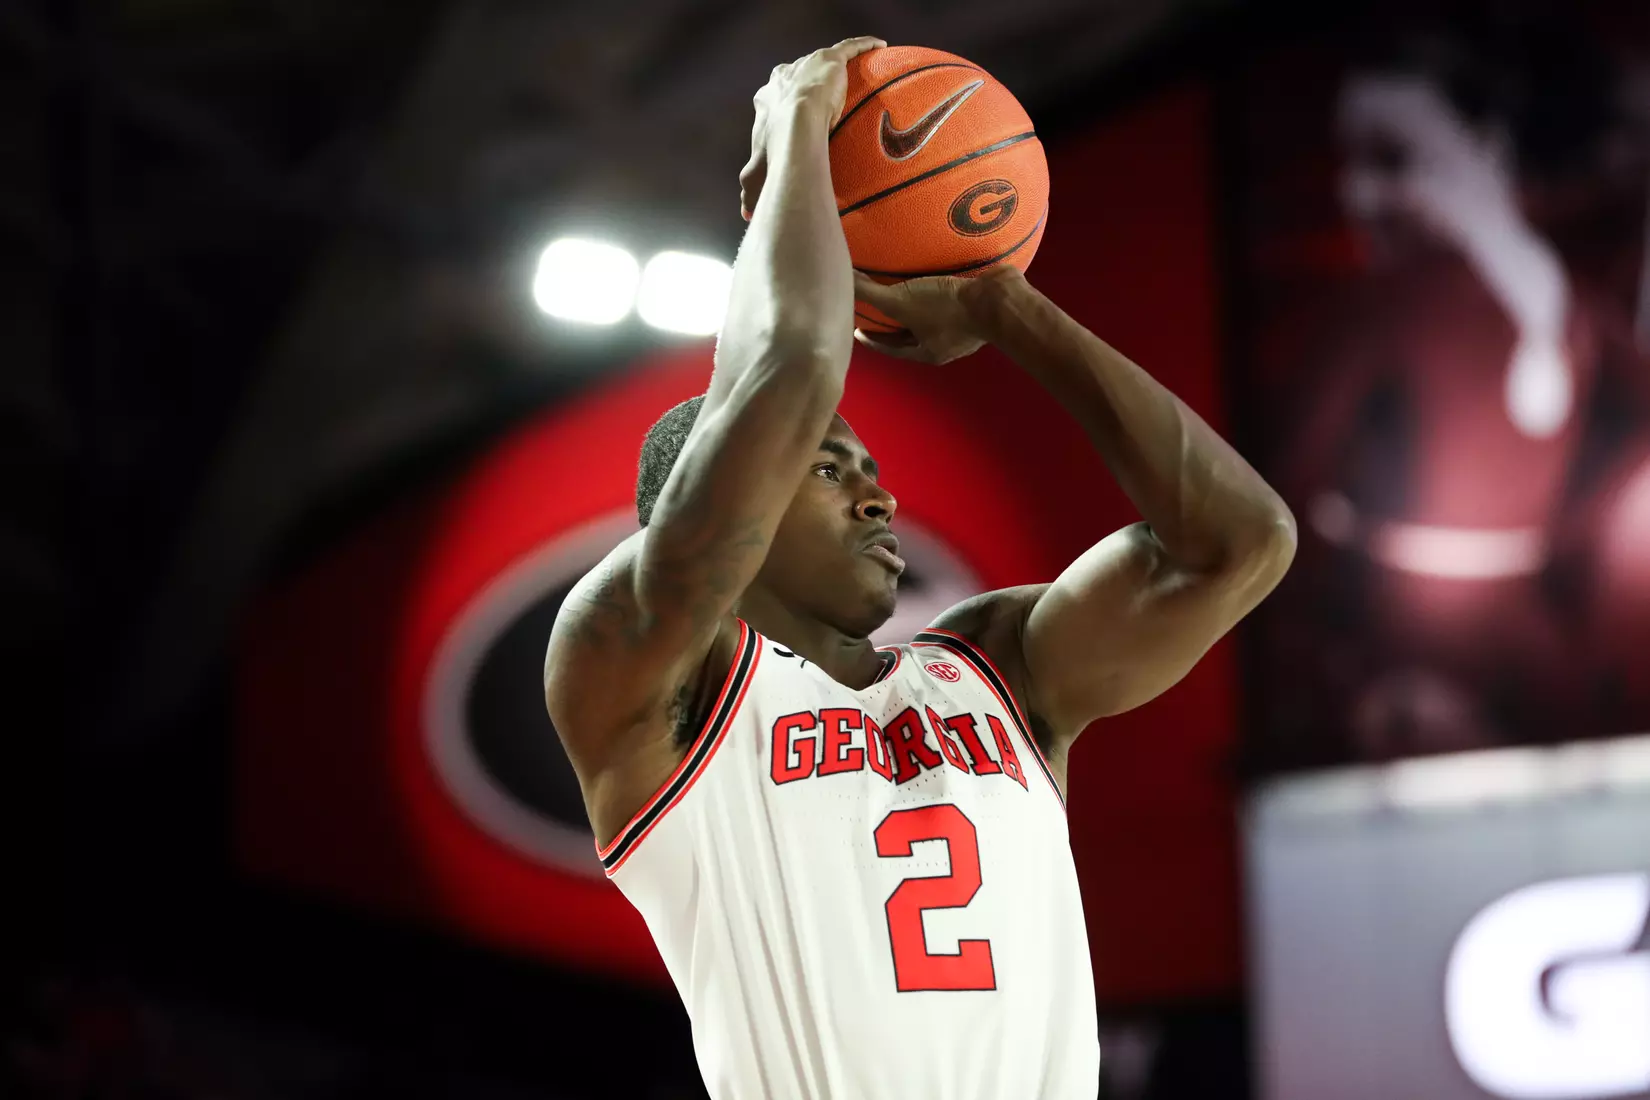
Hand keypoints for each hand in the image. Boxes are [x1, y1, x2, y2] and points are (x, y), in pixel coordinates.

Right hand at [739, 36, 884, 219]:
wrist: (795, 128)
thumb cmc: (775, 152)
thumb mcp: (758, 172)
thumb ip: (751, 190)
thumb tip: (745, 216)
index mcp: (767, 100)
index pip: (774, 98)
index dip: (784, 107)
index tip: (794, 119)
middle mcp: (783, 79)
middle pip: (796, 78)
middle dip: (806, 85)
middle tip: (823, 99)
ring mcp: (806, 67)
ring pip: (820, 62)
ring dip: (832, 66)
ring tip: (848, 75)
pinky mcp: (829, 59)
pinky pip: (850, 47)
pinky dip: (863, 46)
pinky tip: (878, 46)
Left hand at [852, 268, 1018, 363]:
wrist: (998, 300)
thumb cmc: (946, 309)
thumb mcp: (901, 303)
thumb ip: (870, 293)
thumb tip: (843, 279)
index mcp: (927, 352)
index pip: (890, 348)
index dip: (872, 339)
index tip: (857, 329)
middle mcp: (945, 345)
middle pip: (911, 335)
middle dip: (894, 324)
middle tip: (876, 309)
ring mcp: (965, 328)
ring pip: (933, 320)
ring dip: (919, 307)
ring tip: (903, 289)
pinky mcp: (978, 308)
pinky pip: (951, 303)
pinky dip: (939, 293)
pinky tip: (934, 277)